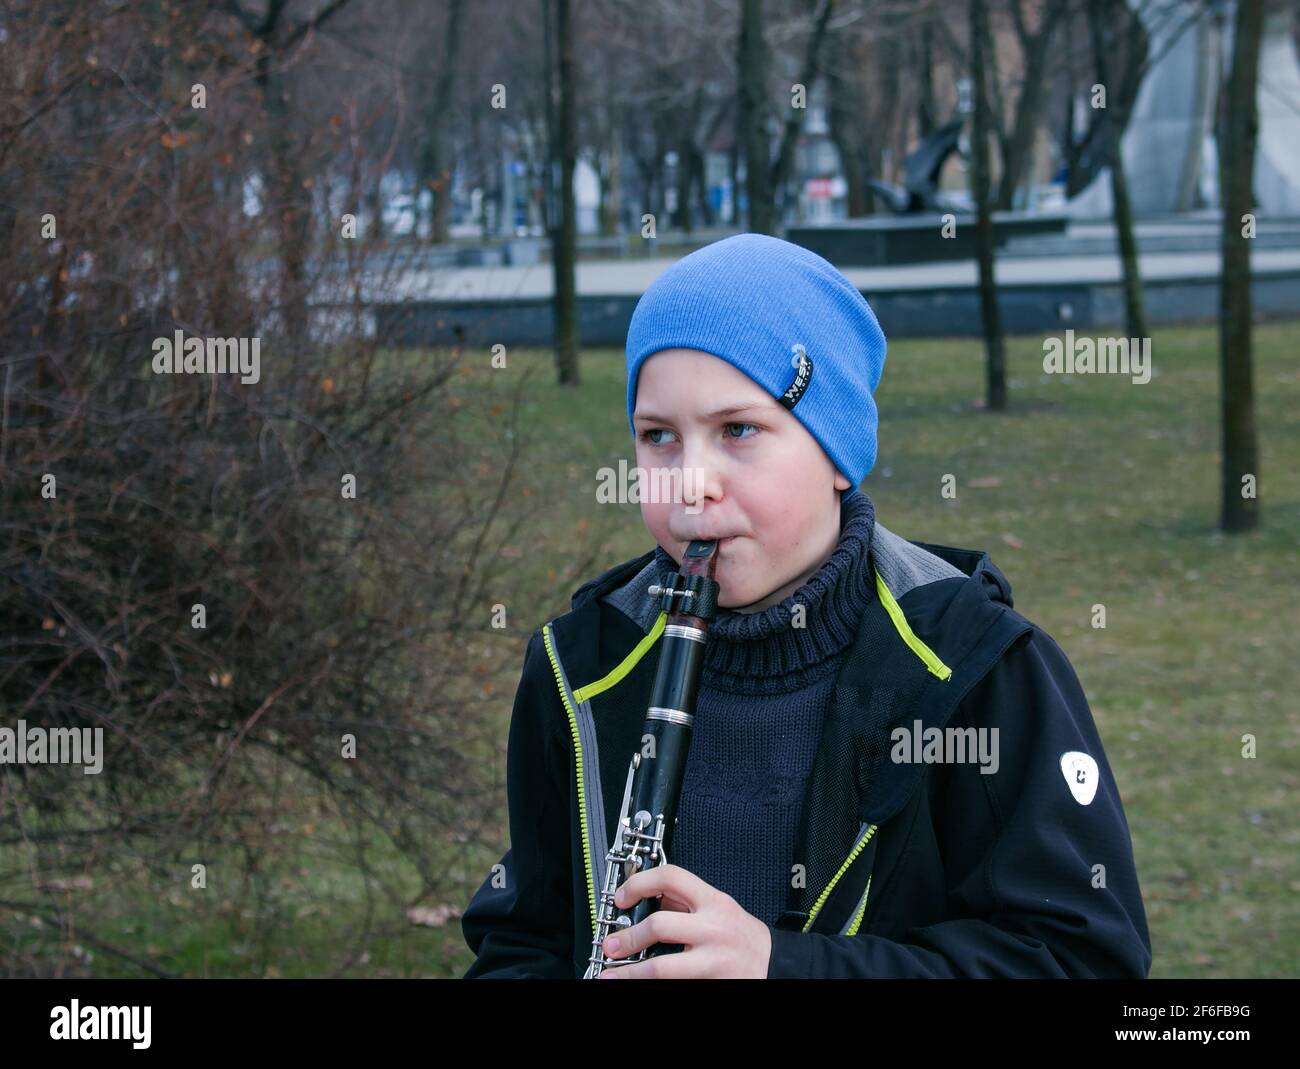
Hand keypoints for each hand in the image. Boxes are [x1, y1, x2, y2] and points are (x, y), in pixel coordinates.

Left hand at [596, 864, 770, 977]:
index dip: (639, 884)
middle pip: (659, 926)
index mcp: (714, 902)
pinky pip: (674, 984)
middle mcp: (713, 929)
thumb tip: (647, 897)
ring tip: (612, 974)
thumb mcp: (720, 908)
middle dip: (628, 938)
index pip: (671, 877)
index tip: (621, 898)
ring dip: (630, 973)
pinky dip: (651, 985)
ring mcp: (713, 961)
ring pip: (661, 968)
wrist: (776, 966)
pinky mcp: (711, 984)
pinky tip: (639, 984)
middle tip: (610, 946)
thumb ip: (686, 901)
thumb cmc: (744, 937)